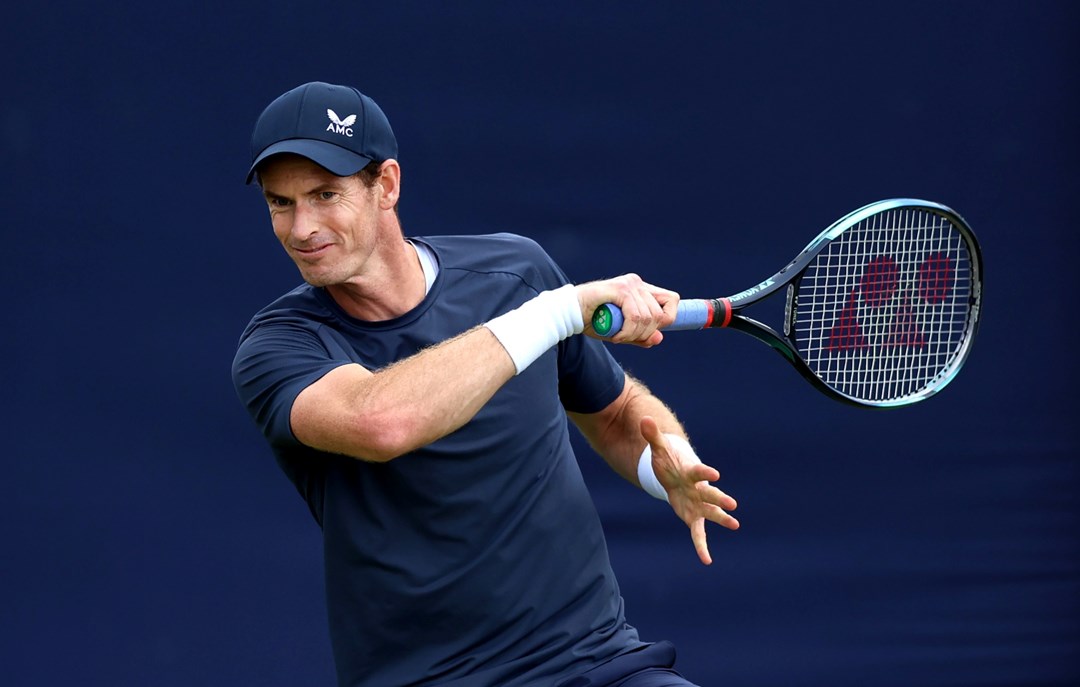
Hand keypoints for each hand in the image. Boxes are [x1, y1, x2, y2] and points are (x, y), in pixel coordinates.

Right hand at [576, 274, 678, 346]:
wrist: (568, 313)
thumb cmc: (592, 321)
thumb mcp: (621, 332)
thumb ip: (639, 336)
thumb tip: (659, 338)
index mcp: (641, 289)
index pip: (672, 299)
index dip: (667, 318)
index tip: (651, 332)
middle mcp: (637, 283)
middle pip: (660, 314)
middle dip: (645, 333)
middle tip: (626, 338)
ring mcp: (629, 284)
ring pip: (648, 317)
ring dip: (633, 334)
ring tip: (617, 337)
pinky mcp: (620, 289)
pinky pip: (635, 316)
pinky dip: (626, 332)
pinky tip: (615, 336)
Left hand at [641, 416, 738, 564]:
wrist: (675, 473)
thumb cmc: (668, 461)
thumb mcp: (658, 449)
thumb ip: (652, 436)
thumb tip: (643, 419)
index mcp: (692, 472)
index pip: (699, 472)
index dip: (706, 472)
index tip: (716, 474)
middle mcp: (699, 489)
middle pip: (710, 495)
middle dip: (720, 500)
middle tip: (733, 505)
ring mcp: (698, 504)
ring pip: (711, 512)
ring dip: (722, 518)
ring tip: (735, 524)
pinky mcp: (693, 516)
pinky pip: (698, 533)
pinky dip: (701, 546)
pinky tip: (706, 560)